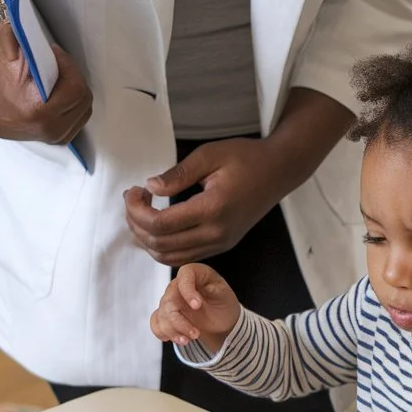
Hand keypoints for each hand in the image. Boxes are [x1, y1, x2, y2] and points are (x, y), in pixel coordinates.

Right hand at [0, 24, 91, 144]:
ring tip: (58, 77)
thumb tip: (19, 7)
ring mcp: (54, 136)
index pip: (75, 87)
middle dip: (72, 76)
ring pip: (85, 107)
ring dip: (76, 89)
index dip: (68, 67)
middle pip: (83, 97)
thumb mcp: (0, 47)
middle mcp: (48, 128)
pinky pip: (81, 117)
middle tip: (57, 64)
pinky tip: (60, 92)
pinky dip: (75, 103)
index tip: (55, 54)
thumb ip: (12, 27)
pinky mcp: (59, 140)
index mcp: (37, 109)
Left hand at [125, 138, 286, 266]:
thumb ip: (178, 174)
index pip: (160, 224)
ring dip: (146, 240)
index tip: (133, 190)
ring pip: (170, 257)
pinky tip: (156, 225)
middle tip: (132, 199)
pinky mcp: (222, 245)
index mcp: (212, 209)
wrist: (279, 171)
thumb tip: (151, 187)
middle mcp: (216, 233)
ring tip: (140, 213)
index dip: (136, 210)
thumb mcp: (209, 155)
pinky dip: (162, 246)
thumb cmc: (246, 158)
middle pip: (160, 245)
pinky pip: (184, 256)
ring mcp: (220, 243)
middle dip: (136, 224)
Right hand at [149, 264, 241, 354]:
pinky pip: (156, 322)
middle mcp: (177, 285)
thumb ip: (216, 290)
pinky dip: (163, 333)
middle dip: (180, 322)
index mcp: (193, 273)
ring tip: (187, 341)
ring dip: (172, 331)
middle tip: (196, 334)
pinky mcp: (165, 314)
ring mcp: (169, 300)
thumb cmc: (222, 301)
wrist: (219, 318)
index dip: (188, 291)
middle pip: (169, 302)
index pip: (184, 277)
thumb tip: (207, 291)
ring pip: (162, 315)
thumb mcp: (225, 294)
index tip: (197, 306)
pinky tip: (176, 338)